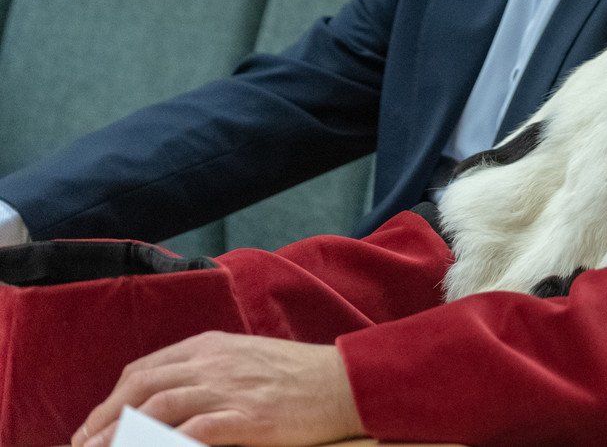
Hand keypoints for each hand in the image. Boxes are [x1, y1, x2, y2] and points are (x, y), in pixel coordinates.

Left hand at [72, 332, 363, 446]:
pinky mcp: (245, 416)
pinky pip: (192, 431)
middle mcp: (214, 362)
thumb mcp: (247, 358)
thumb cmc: (298, 376)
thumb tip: (166, 396)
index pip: (144, 368)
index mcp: (211, 346)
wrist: (344, 382)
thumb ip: (208, 370)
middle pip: (141, 386)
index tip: (93, 427)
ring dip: (121, 435)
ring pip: (157, 407)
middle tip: (84, 445)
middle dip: (103, 419)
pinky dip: (163, 445)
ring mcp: (229, 388)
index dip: (111, 400)